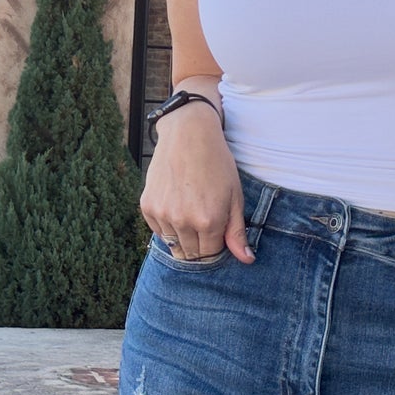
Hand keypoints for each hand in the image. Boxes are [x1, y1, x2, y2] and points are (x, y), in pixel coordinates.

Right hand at [140, 99, 252, 262]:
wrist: (188, 134)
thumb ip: (237, 231)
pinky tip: (177, 206)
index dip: (216, 247)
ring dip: (182, 237)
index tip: (218, 234)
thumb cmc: (216, 163)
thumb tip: (246, 260)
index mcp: (208, 221)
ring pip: (173, 245)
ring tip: (191, 211)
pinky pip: (158, 231)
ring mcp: (162, 214)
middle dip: (200, 245)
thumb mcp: (234, 196)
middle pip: (190, 254)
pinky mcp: (147, 206)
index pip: (210, 255)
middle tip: (204, 222)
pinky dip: (167, 225)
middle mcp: (183, 221)